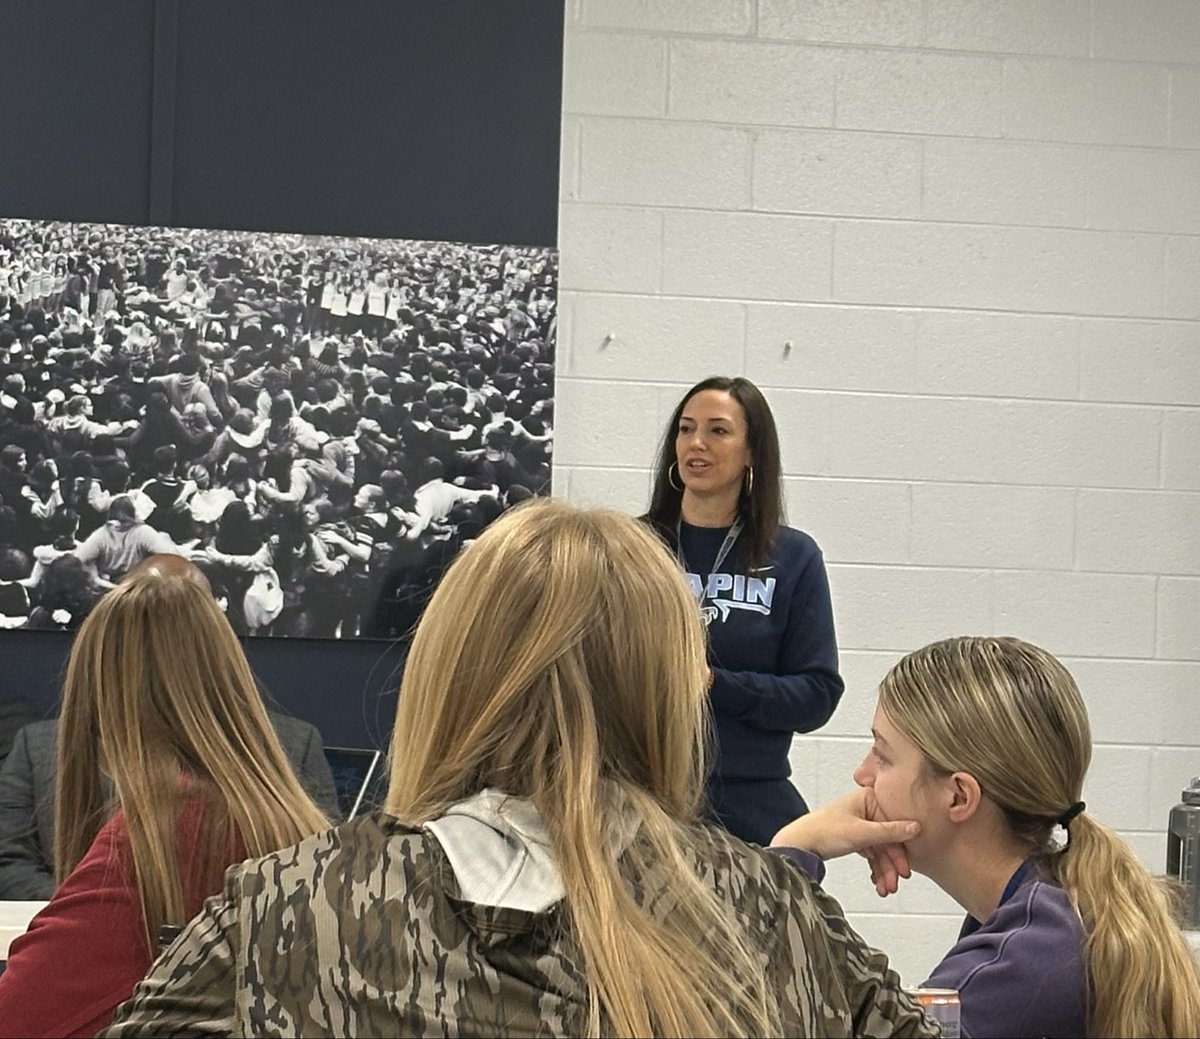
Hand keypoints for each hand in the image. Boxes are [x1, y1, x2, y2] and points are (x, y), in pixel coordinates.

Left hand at [770, 789, 917, 892]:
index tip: (905, 869)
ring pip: (880, 849)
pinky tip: (878, 882)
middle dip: (891, 865)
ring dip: (885, 870)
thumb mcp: (861, 833)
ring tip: (886, 888)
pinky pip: (871, 853)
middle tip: (894, 883)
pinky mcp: (854, 836)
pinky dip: (875, 868)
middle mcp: (865, 809)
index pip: (894, 825)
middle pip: (888, 840)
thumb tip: (916, 827)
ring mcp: (860, 823)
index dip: (900, 850)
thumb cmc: (822, 831)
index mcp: (868, 799)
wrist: (798, 845)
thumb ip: (890, 832)